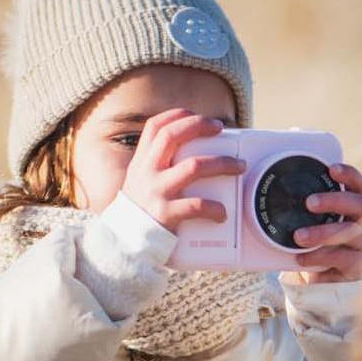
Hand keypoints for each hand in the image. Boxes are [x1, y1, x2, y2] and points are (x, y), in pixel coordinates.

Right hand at [122, 108, 245, 231]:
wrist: (122, 244)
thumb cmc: (139, 212)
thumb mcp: (139, 183)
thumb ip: (156, 168)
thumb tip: (190, 154)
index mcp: (141, 162)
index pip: (155, 127)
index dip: (176, 116)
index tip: (197, 116)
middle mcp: (147, 172)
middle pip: (172, 137)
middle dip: (199, 126)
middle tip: (220, 128)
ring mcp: (156, 192)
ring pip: (193, 166)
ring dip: (221, 163)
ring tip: (239, 166)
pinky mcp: (166, 214)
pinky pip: (196, 205)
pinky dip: (214, 207)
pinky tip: (222, 212)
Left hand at [288, 163, 361, 283]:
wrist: (321, 282)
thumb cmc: (316, 247)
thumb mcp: (312, 226)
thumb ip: (306, 212)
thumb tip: (272, 190)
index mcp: (354, 208)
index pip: (358, 186)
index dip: (348, 175)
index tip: (331, 169)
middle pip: (361, 204)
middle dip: (334, 200)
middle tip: (309, 202)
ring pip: (351, 232)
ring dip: (323, 232)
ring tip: (298, 236)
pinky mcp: (360, 267)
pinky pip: (344, 258)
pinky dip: (321, 256)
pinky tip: (302, 258)